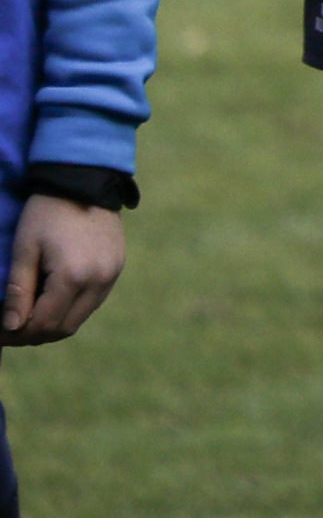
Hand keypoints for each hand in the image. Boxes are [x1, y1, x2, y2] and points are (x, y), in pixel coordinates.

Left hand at [2, 195, 122, 342]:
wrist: (84, 182)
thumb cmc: (47, 213)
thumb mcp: (25, 250)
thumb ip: (19, 291)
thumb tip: (11, 327)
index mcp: (73, 276)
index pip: (43, 324)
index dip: (17, 335)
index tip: (0, 333)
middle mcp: (98, 281)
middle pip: (63, 329)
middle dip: (34, 334)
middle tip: (11, 328)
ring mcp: (111, 276)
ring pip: (79, 319)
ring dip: (53, 324)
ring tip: (30, 314)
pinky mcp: (116, 269)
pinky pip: (91, 303)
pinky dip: (70, 309)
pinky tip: (52, 299)